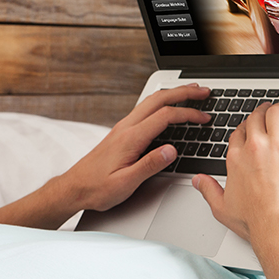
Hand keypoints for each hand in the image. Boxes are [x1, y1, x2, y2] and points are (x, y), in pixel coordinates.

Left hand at [58, 84, 210, 212]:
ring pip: (151, 101)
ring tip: (190, 92)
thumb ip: (149, 165)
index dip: (188, 114)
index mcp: (130, 138)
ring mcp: (122, 128)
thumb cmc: (97, 188)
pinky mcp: (121, 132)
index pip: (165, 116)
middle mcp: (126, 127)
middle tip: (203, 91)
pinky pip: (144, 109)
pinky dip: (161, 103)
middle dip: (184, 92)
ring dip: (172, 94)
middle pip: (158, 99)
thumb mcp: (126, 183)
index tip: (204, 118)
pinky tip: (168, 107)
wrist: (74, 188)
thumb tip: (172, 151)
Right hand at [192, 102, 278, 242]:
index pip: (238, 133)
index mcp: (236, 159)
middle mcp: (254, 147)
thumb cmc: (254, 221)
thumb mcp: (222, 208)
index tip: (251, 129)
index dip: (245, 128)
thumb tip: (198, 181)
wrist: (278, 226)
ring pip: (277, 114)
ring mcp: (278, 145)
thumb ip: (208, 190)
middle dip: (262, 112)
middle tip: (269, 111)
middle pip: (256, 118)